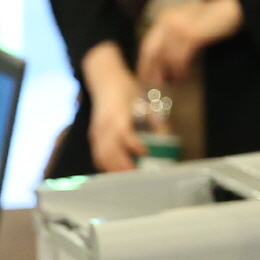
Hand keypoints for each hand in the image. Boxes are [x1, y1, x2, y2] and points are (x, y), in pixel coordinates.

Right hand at [81, 42, 143, 172]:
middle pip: (110, 150)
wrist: (105, 81)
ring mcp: (97, 131)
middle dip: (123, 165)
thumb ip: (153, 118)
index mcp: (118, 114)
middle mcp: (105, 124)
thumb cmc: (126, 90)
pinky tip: (116, 174)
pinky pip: (97, 155)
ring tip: (129, 179)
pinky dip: (106, 166)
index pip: (123, 133)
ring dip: (114, 169)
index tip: (145, 153)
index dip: (133, 144)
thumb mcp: (143, 99)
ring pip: (102, 155)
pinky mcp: (94, 136)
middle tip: (139, 176)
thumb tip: (166, 137)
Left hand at [136, 0, 242, 87]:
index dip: (144, 64)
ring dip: (167, 73)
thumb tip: (164, 63)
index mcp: (164, 19)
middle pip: (151, 52)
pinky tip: (183, 76)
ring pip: (164, 57)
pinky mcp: (190, 35)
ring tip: (174, 82)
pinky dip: (179, 69)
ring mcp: (178, 27)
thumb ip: (174, 39)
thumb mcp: (188, 25)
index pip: (147, 45)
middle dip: (151, 71)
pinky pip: (179, 58)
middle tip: (154, 86)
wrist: (232, 8)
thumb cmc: (212, 19)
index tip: (145, 79)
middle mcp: (167, 21)